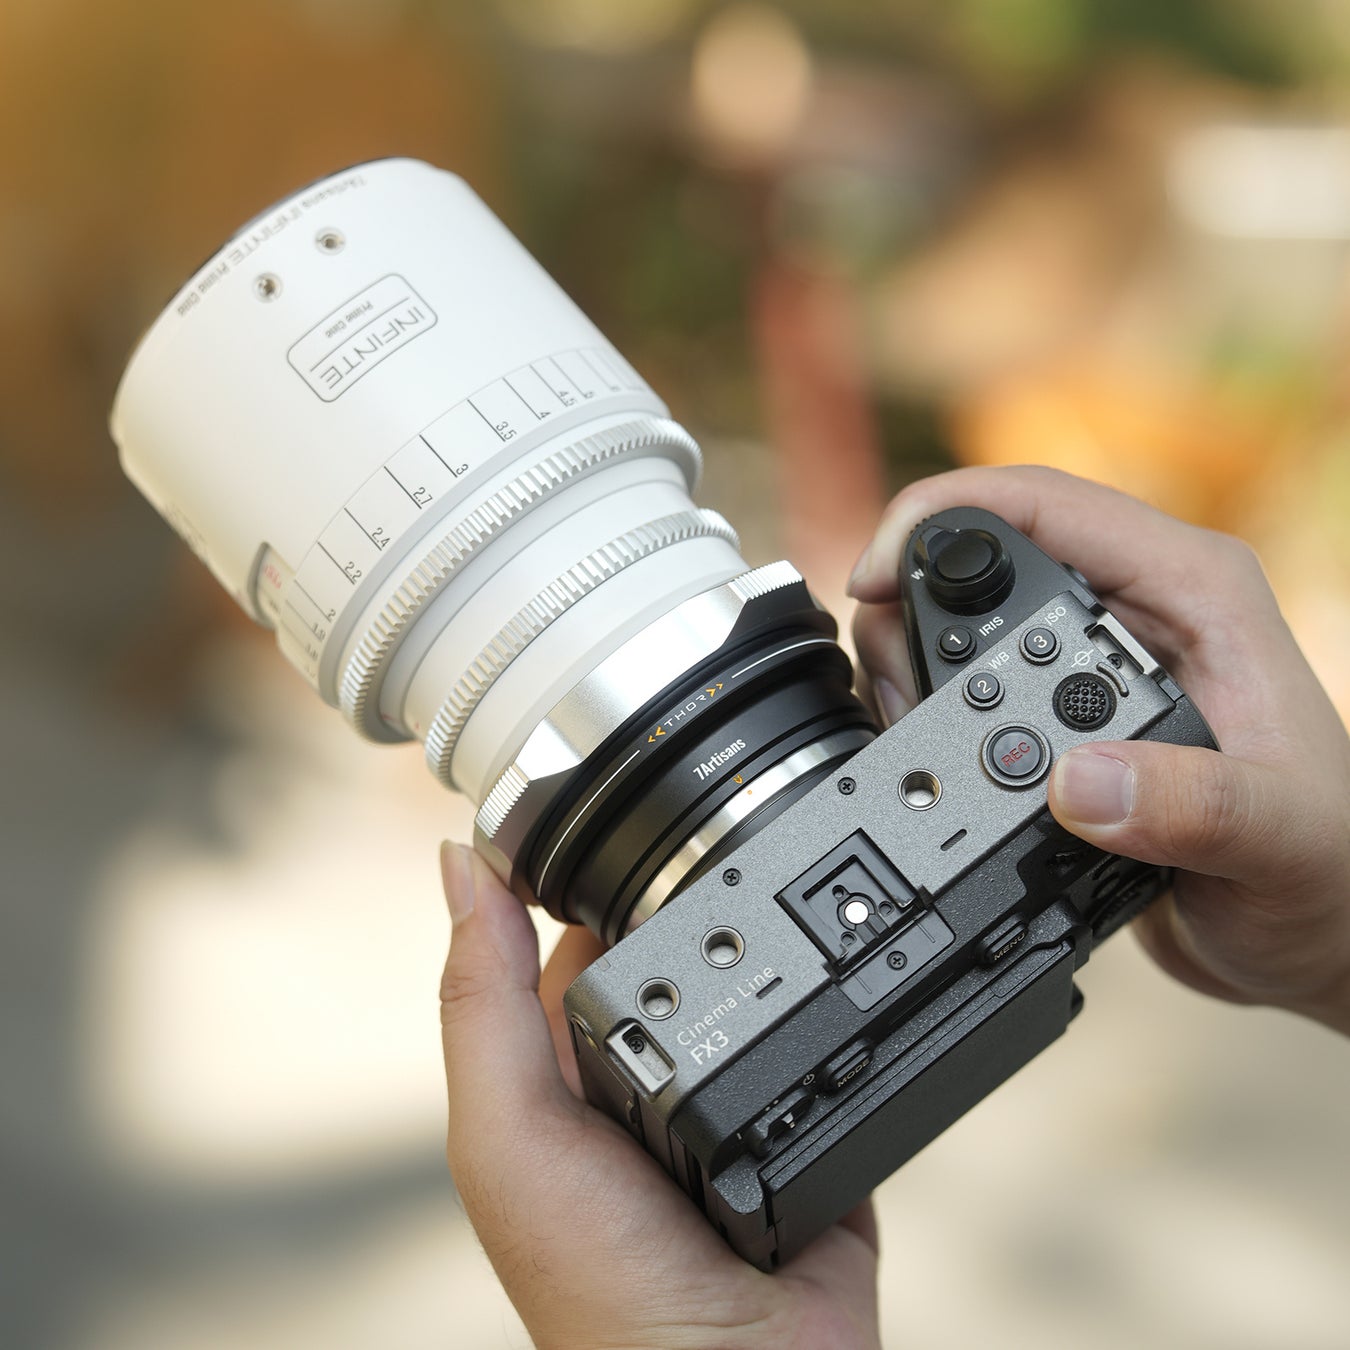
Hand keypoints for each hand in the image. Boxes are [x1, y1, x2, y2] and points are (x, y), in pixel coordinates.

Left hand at [438, 844, 881, 1349]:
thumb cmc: (601, 1287)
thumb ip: (482, 1004)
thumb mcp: (509, 1133)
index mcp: (567, 1074)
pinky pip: (828, 1043)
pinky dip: (837, 1006)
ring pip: (752, 987)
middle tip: (725, 824)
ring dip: (773, 943)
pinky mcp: (814, 1123)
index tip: (615, 797)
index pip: (569, 942)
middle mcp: (649, 1082)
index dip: (588, 875)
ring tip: (795, 874)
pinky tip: (851, 958)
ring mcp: (736, 1103)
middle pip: (669, 952)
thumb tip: (461, 864)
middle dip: (693, 898)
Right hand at [849, 465, 1349, 1035]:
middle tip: (899, 697)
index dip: (939, 516)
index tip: (872, 576)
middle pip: (983, 555)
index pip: (1044, 502)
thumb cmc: (1330, 870)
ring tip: (918, 742)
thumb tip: (1074, 782)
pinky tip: (935, 763)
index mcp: (1192, 590)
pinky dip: (933, 718)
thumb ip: (1191, 805)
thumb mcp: (1280, 840)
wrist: (1315, 929)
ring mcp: (1093, 662)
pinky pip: (970, 689)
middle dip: (911, 610)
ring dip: (916, 672)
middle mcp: (1134, 609)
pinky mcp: (1065, 715)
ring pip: (963, 622)